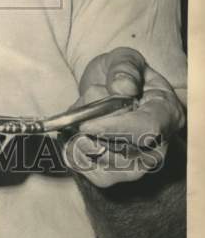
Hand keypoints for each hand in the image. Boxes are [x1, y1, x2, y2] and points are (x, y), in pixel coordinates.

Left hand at [62, 47, 185, 187]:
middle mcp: (159, 144)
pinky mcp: (120, 173)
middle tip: (79, 116)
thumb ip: (124, 68)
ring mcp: (141, 162)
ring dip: (83, 145)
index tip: (86, 123)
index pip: (146, 129)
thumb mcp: (124, 58)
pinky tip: (71, 139)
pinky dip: (77, 159)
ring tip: (79, 122)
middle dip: (94, 136)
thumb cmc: (120, 75)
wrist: (110, 91)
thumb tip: (122, 89)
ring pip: (111, 169)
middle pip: (128, 155)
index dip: (115, 128)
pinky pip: (98, 178)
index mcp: (166, 112)